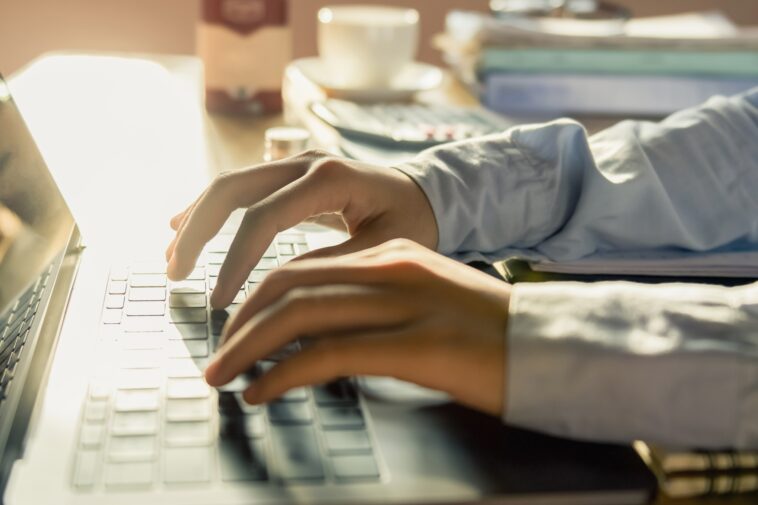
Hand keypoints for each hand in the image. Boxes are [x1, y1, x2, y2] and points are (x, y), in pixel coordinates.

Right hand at [165, 151, 437, 307]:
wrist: (427, 194)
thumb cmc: (413, 224)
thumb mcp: (383, 252)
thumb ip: (332, 267)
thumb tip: (275, 295)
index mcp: (330, 180)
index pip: (263, 219)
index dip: (234, 262)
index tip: (219, 302)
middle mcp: (306, 162)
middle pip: (231, 189)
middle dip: (198, 233)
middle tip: (175, 274)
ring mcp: (296, 163)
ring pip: (229, 184)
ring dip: (197, 220)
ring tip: (173, 258)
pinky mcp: (290, 173)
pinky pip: (241, 187)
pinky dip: (210, 209)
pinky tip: (185, 225)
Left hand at [204, 239, 510, 416]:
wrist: (553, 345)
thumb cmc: (491, 332)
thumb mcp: (427, 299)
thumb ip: (378, 302)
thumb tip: (324, 330)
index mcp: (392, 255)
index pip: (302, 267)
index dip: (256, 297)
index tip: (235, 328)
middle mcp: (391, 269)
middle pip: (287, 283)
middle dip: (240, 321)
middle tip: (216, 356)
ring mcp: (403, 304)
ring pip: (298, 315)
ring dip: (247, 348)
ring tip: (223, 376)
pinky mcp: (414, 345)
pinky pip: (327, 355)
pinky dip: (283, 374)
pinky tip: (262, 392)